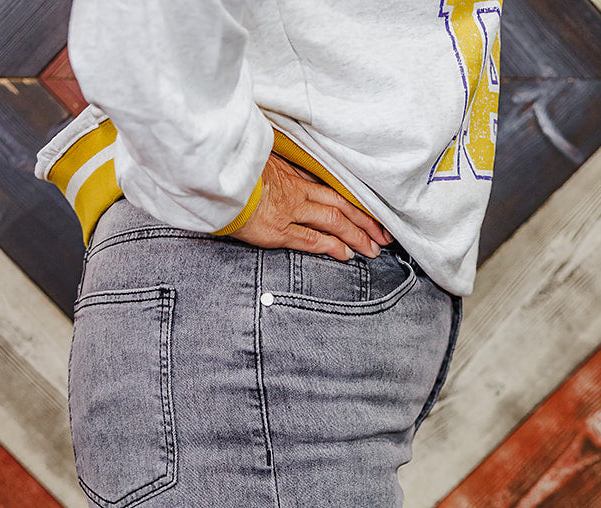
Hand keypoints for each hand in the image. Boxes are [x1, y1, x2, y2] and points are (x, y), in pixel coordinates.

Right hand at [232, 151, 391, 260]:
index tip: (374, 211)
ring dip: (356, 236)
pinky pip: (311, 239)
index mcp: (293, 173)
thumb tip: (292, 172)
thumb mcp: (261, 160)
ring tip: (372, 249)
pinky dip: (331, 247)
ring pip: (333, 222)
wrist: (215, 177)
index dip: (356, 201)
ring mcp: (289, 211)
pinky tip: (346, 255)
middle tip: (385, 235)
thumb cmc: (234, 169)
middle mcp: (297, 191)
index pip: (334, 188)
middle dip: (366, 221)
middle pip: (341, 205)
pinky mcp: (277, 230)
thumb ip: (280, 168)